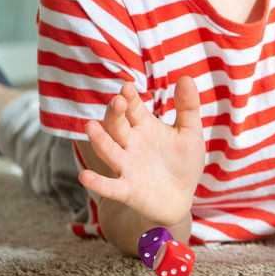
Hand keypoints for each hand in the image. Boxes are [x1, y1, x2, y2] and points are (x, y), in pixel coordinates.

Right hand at [78, 77, 205, 224]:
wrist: (181, 197)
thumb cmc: (183, 162)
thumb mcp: (190, 133)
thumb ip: (187, 108)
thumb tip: (187, 78)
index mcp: (144, 127)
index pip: (133, 109)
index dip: (129, 98)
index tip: (127, 86)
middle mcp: (130, 144)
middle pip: (117, 126)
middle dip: (115, 114)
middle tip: (117, 101)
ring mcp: (126, 167)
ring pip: (109, 151)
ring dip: (100, 140)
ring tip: (90, 126)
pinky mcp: (127, 190)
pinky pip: (111, 187)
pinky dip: (98, 183)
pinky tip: (84, 176)